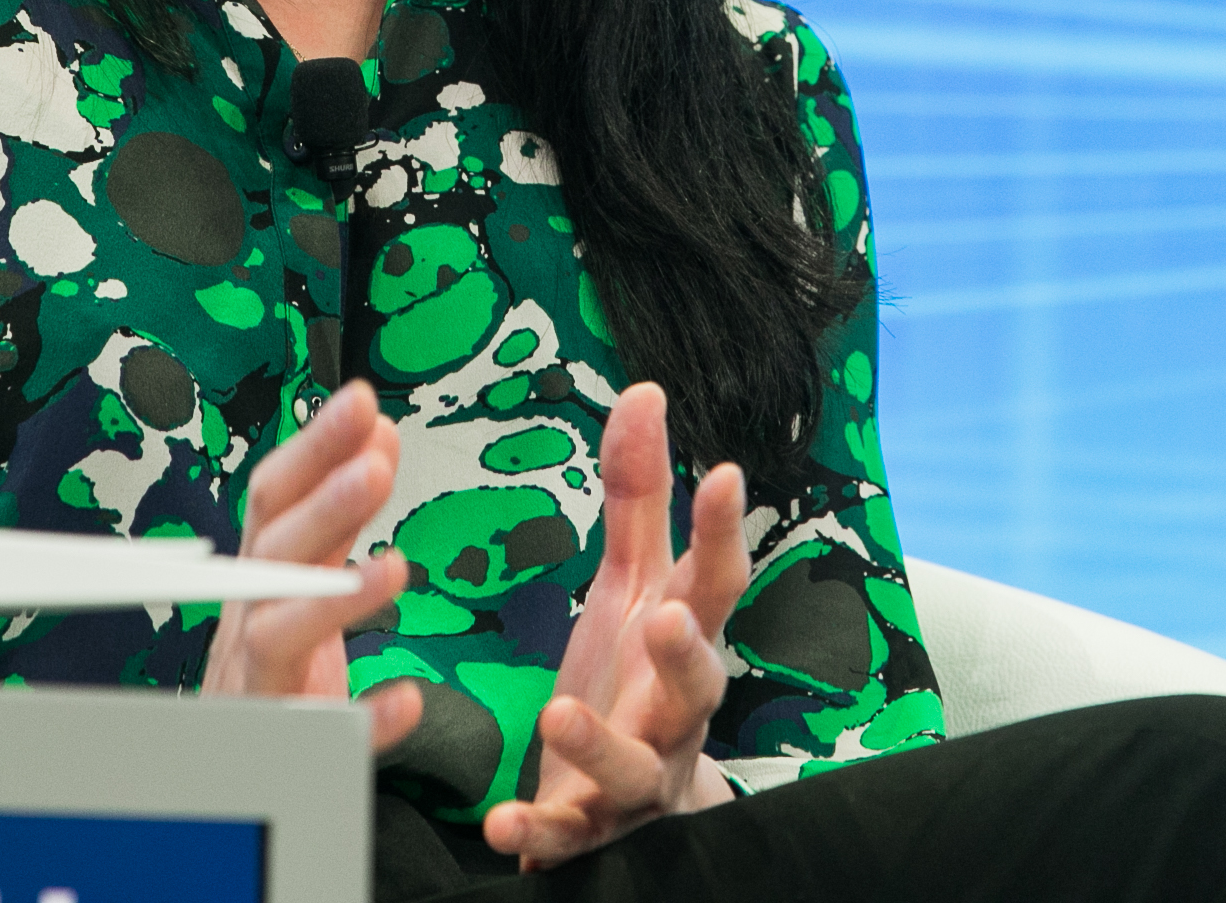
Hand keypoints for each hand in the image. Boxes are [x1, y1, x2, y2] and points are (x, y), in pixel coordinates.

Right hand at [202, 380, 421, 749]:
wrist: (228, 763)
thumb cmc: (272, 658)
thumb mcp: (304, 576)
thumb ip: (341, 513)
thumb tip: (378, 432)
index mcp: (261, 573)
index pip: (276, 499)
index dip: (313, 449)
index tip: (361, 401)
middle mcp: (251, 619)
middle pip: (275, 555)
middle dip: (323, 505)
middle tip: (375, 463)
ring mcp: (261, 683)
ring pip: (281, 637)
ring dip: (333, 599)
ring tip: (396, 569)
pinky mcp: (285, 746)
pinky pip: (323, 737)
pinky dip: (364, 719)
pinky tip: (406, 701)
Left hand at [481, 383, 750, 869]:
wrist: (626, 807)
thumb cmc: (631, 681)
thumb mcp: (632, 585)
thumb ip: (639, 495)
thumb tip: (645, 390)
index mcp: (682, 639)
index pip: (714, 583)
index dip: (723, 533)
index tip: (725, 473)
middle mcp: (674, 711)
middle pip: (698, 684)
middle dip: (685, 653)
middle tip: (666, 618)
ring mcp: (636, 775)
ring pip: (635, 767)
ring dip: (600, 744)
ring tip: (560, 713)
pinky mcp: (589, 830)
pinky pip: (566, 836)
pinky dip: (537, 833)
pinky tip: (501, 822)